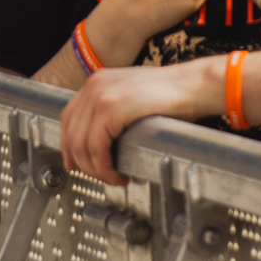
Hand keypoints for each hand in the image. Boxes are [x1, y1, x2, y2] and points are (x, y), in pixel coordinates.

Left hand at [61, 57, 223, 184]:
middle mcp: (94, 86)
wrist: (192, 85)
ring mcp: (101, 95)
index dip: (68, 146)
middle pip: (71, 135)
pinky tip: (117, 173)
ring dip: (96, 169)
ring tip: (113, 178)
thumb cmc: (172, 94)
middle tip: (100, 177)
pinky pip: (96, 147)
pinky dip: (104, 166)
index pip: (68, 119)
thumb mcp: (133, 96)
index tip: (74, 164)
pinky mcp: (112, 108)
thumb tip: (105, 140)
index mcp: (98, 82)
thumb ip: (115, 111)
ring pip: (82, 145)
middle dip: (83, 163)